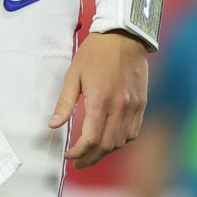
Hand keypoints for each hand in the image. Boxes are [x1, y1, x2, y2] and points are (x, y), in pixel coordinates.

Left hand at [51, 30, 148, 168]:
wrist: (124, 36)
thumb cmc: (95, 53)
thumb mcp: (73, 75)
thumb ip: (65, 103)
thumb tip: (53, 125)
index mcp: (100, 101)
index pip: (90, 139)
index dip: (78, 152)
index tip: (69, 155)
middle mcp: (119, 107)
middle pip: (106, 145)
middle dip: (90, 158)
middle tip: (79, 160)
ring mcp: (134, 106)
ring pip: (121, 141)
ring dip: (106, 151)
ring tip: (92, 152)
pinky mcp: (142, 103)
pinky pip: (133, 131)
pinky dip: (121, 141)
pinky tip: (110, 139)